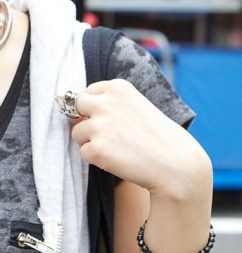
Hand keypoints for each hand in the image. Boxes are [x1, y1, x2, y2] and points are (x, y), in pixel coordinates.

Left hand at [69, 79, 208, 198]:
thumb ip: (111, 103)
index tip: (112, 120)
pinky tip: (117, 160)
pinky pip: (83, 153)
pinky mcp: (96, 149)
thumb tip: (75, 112)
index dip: (96, 109)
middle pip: (76, 108)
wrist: (176, 165)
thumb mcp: (137, 106)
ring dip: (91, 142)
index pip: (88, 92)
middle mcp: (105, 102)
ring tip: (117, 149)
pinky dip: (96, 159)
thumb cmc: (158, 137)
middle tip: (108, 135)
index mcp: (118, 87)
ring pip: (77, 133)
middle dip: (86, 121)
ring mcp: (100, 126)